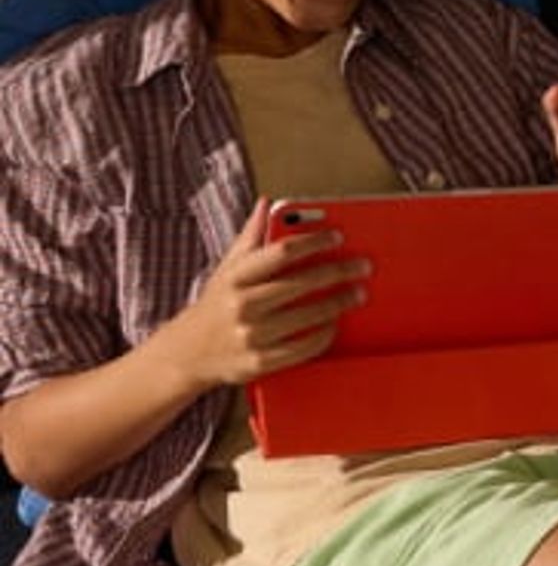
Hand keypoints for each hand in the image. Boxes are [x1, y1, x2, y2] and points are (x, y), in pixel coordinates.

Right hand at [157, 201, 370, 393]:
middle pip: (301, 283)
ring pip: (306, 317)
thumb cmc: (215, 304)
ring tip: (358, 293)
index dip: (314, 241)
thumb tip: (267, 202)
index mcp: (236, 276)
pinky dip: (323, 336)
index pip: (282, 251)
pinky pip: (302, 348)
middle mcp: (242, 304)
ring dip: (337, 303)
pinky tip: (335, 324)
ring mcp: (251, 336)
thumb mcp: (227, 267)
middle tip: (362, 266)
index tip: (338, 237)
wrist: (186, 353)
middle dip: (337, 272)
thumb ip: (251, 235)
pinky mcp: (258, 363)